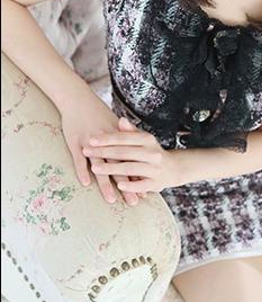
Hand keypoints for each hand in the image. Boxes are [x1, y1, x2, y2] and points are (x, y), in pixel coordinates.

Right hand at [60, 91, 144, 206]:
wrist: (78, 99)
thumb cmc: (96, 112)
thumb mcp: (114, 123)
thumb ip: (125, 138)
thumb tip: (135, 152)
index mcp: (118, 138)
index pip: (131, 162)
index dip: (137, 177)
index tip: (145, 191)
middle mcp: (107, 142)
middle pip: (119, 167)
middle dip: (127, 186)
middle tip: (133, 202)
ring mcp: (90, 142)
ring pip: (100, 166)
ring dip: (106, 184)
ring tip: (112, 200)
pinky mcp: (76, 141)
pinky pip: (79, 159)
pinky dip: (82, 171)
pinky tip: (86, 184)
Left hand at [82, 117, 183, 193]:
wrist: (175, 168)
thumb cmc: (151, 152)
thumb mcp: (143, 139)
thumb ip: (130, 132)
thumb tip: (121, 120)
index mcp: (148, 140)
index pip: (125, 138)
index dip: (108, 138)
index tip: (92, 139)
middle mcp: (152, 153)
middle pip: (125, 152)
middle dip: (104, 152)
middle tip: (87, 151)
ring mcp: (155, 168)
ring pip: (131, 168)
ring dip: (112, 168)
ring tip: (95, 168)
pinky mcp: (157, 183)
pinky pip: (143, 185)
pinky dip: (132, 186)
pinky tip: (119, 186)